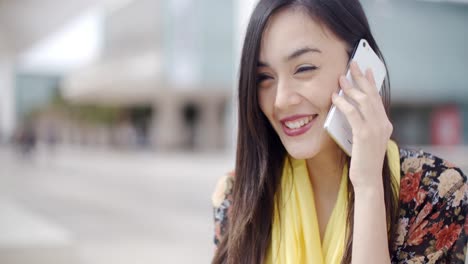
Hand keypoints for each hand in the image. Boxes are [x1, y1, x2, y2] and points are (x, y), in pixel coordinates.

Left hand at [331, 61, 392, 189]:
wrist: (368, 180)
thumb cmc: (363, 162)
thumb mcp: (365, 140)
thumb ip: (362, 125)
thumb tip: (349, 109)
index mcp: (385, 124)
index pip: (378, 98)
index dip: (371, 82)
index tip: (366, 69)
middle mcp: (383, 124)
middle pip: (372, 95)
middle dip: (361, 78)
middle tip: (353, 64)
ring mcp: (375, 129)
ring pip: (364, 101)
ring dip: (351, 88)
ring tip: (341, 79)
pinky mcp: (364, 135)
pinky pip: (353, 114)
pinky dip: (343, 104)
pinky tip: (335, 98)